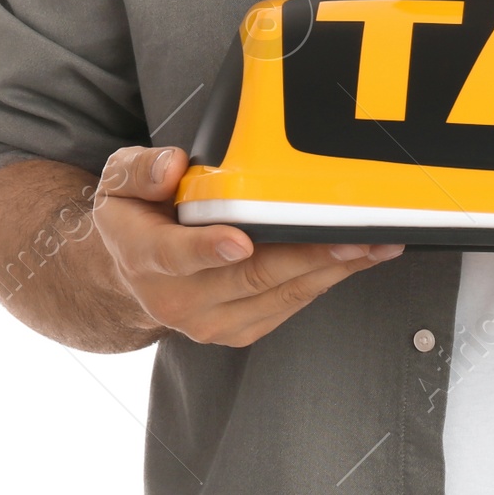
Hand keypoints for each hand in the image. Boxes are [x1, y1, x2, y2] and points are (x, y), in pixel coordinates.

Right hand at [93, 145, 403, 348]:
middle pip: (249, 277)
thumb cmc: (136, 216)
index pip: (178, 255)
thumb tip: (171, 166)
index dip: (210, 249)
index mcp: (147, 257)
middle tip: (350, 235)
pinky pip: (290, 305)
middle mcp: (179, 298)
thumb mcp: (120, 181)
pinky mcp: (240, 329)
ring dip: (330, 269)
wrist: (130, 272)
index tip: (241, 241)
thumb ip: (141, 170)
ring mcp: (211, 320)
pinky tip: (355, 258)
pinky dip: (325, 280)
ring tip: (372, 244)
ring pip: (278, 294)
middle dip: (305, 255)